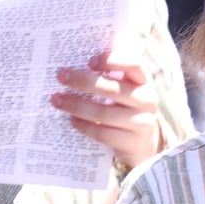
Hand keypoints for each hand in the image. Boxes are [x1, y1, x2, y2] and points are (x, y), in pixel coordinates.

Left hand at [52, 51, 162, 169]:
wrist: (143, 142)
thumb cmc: (126, 108)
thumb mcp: (125, 91)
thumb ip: (109, 78)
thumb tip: (73, 68)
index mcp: (144, 82)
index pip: (134, 64)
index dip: (112, 61)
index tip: (89, 62)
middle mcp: (147, 100)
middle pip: (113, 89)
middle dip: (83, 81)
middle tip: (61, 77)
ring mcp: (142, 122)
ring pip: (105, 113)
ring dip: (77, 106)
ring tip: (58, 100)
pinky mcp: (132, 142)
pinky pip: (103, 133)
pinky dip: (85, 126)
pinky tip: (72, 120)